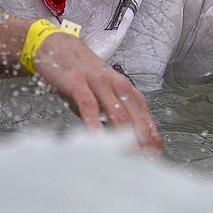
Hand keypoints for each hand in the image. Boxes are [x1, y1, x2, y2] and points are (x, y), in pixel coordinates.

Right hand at [32, 31, 162, 155]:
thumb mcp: (102, 95)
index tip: (154, 160)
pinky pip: (89, 106)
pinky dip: (94, 125)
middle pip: (135, 119)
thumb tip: (124, 144)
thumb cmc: (81, 76)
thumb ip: (113, 116)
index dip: (151, 140)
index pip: (145, 118)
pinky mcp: (78, 82)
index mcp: (126, 89)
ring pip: (117, 113)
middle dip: (142, 144)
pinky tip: (96, 140)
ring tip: (128, 160)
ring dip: (123, 138)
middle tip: (144, 166)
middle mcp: (117, 85)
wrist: (58, 46)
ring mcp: (98, 82)